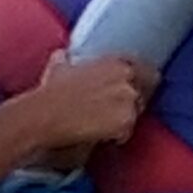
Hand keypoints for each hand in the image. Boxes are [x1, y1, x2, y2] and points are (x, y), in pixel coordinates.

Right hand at [14, 53, 156, 162]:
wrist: (46, 115)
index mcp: (116, 62)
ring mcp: (129, 101)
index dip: (141, 80)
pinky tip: (100, 134)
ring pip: (136, 113)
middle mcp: (128, 78)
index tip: (134, 89)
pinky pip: (127, 132)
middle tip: (114, 111)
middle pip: (146, 92)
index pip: (146, 69)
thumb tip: (63, 56)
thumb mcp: (59, 66)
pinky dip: (116, 136)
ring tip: (102, 124)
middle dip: (133, 101)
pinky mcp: (126, 122)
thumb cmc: (51, 92)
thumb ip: (68, 59)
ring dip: (124, 119)